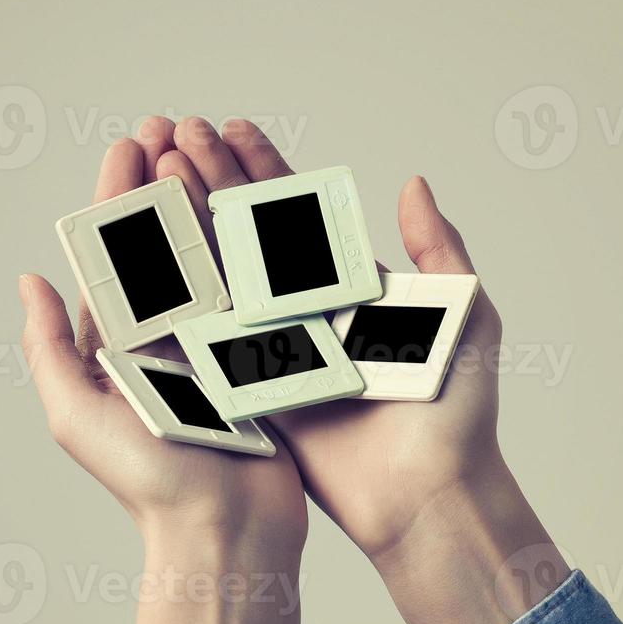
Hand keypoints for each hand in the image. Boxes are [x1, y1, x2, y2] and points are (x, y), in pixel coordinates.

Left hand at [20, 136, 308, 623]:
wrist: (225, 535)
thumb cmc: (147, 483)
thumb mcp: (73, 415)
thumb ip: (46, 347)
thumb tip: (26, 279)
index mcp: (114, 346)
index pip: (112, 252)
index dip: (117, 194)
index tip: (130, 143)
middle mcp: (161, 338)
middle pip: (160, 241)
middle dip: (162, 181)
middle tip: (171, 125)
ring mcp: (213, 344)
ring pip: (207, 253)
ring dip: (206, 197)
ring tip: (210, 145)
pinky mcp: (260, 356)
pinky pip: (254, 287)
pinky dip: (252, 241)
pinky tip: (258, 198)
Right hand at [157, 116, 566, 623]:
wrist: (430, 496)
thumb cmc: (459, 411)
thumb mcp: (467, 315)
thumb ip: (439, 251)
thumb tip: (412, 183)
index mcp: (351, 287)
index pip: (299, 212)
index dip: (264, 168)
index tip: (231, 127)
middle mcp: (307, 312)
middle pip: (249, 233)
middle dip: (213, 181)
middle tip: (176, 135)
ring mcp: (275, 349)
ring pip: (224, 275)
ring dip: (191, 224)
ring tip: (160, 176)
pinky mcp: (254, 388)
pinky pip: (213, 337)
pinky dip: (185, 296)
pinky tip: (155, 253)